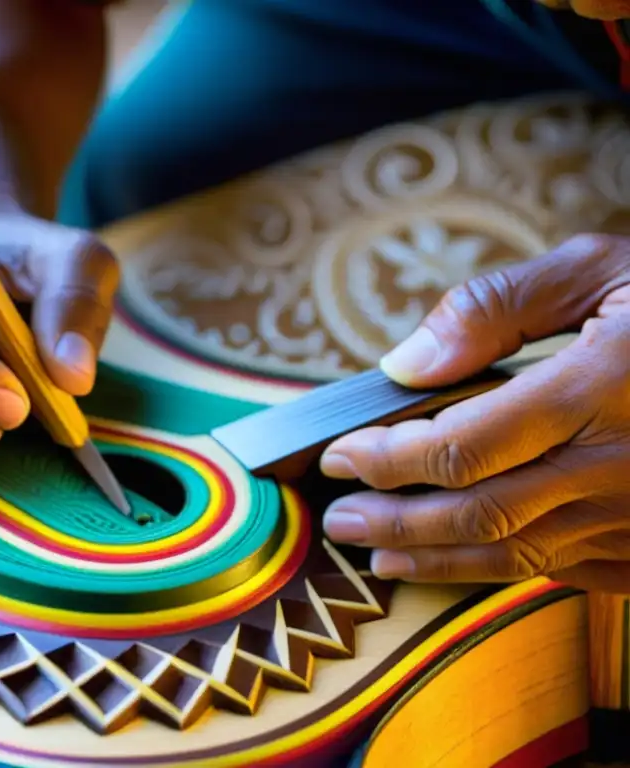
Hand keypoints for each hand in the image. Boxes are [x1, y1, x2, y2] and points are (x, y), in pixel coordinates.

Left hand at [319, 234, 629, 593]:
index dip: (386, 458)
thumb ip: (498, 307)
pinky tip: (458, 565)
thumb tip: (405, 362)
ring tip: (376, 555)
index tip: (338, 456)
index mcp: (601, 389)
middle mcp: (622, 464)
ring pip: (517, 554)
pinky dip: (503, 573)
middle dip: (394, 521)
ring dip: (434, 560)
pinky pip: (570, 572)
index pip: (461, 444)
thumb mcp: (605, 270)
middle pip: (476, 511)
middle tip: (337, 519)